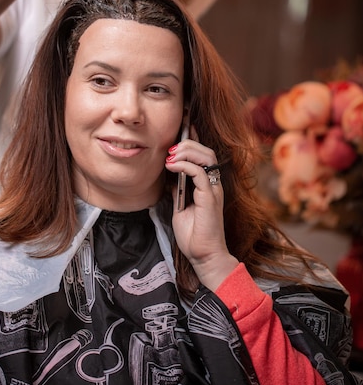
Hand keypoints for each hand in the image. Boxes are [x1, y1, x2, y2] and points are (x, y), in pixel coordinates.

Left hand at [165, 137, 238, 289]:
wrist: (203, 257)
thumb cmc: (194, 236)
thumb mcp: (180, 207)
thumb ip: (179, 190)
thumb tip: (170, 176)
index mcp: (207, 185)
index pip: (204, 155)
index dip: (195, 140)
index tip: (184, 127)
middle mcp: (213, 184)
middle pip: (207, 151)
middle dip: (188, 143)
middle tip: (170, 148)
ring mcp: (213, 190)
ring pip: (206, 157)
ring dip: (187, 152)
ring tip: (171, 156)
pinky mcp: (210, 198)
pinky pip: (199, 173)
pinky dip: (185, 166)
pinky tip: (172, 167)